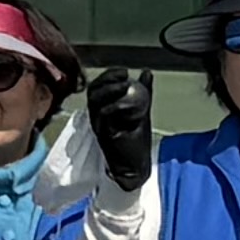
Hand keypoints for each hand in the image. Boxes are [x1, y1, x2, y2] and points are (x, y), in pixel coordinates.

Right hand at [83, 67, 153, 189]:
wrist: (135, 167)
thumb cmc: (136, 142)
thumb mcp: (141, 111)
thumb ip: (143, 92)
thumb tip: (146, 72)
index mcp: (103, 109)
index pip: (99, 86)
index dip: (109, 75)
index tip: (124, 71)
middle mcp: (97, 116)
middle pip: (93, 90)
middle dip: (107, 79)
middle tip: (123, 75)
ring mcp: (98, 125)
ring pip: (95, 100)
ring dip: (110, 90)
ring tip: (125, 85)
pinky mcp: (103, 133)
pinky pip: (103, 115)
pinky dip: (114, 106)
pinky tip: (127, 104)